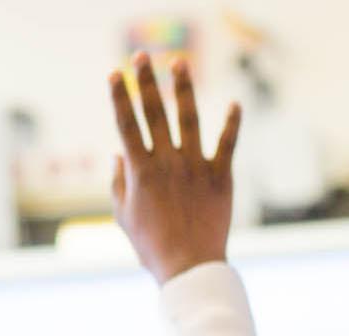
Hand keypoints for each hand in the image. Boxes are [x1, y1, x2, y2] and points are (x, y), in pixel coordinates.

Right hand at [109, 53, 241, 282]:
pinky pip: (227, 143)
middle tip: (141, 56)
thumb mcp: (123, 215)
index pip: (126, 125)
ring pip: (189, 119)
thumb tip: (117, 153)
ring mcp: (195, 167)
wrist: (189, 266)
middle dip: (145, 82)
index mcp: (140, 172)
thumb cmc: (151, 245)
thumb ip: (118, 181)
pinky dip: (231, 123)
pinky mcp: (220, 176)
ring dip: (182, 89)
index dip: (119, 97)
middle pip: (154, 113)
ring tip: (179, 63)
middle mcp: (167, 163)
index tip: (114, 74)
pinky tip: (234, 104)